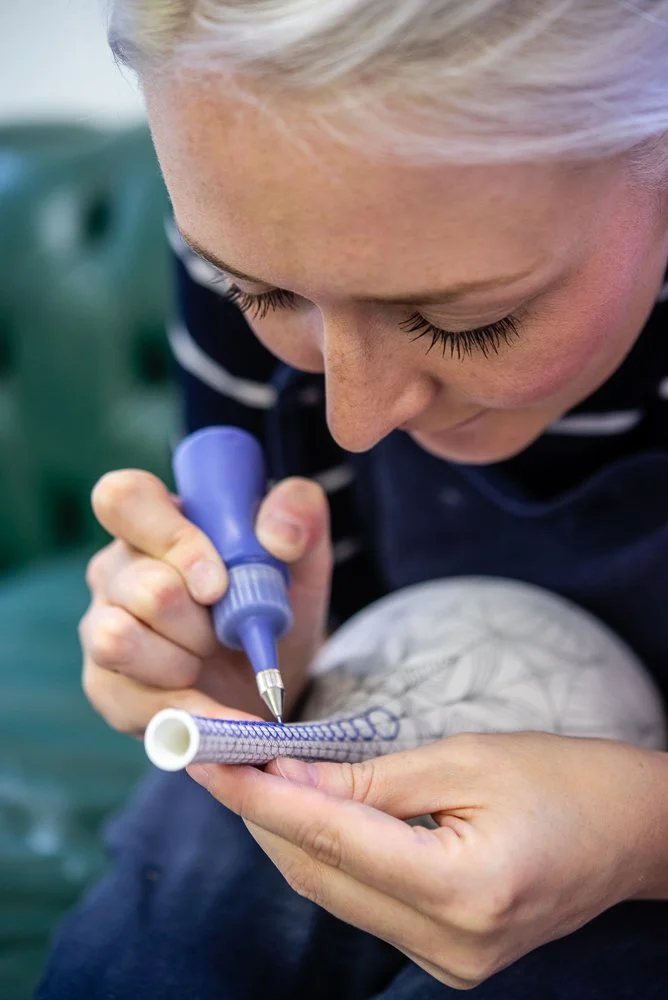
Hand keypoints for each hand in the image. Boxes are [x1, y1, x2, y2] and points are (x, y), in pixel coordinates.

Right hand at [81, 469, 330, 733]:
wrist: (272, 680)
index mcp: (157, 520)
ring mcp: (101, 624)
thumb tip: (278, 534)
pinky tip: (220, 712)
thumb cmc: (275, 603)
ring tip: (209, 663)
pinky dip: (189, 712)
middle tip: (228, 634)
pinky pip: (130, 700)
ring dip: (184, 663)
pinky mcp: (104, 685)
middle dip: (202, 623)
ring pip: (117, 639)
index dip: (174, 541)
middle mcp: (118, 568)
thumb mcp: (303, 556)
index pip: (124, 498)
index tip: (219, 585)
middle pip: (143, 587)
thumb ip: (301, 516)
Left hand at [188, 732, 666, 989]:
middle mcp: (451, 944)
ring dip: (285, 835)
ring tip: (249, 779)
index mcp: (464, 888)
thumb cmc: (561, 780)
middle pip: (319, 875)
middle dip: (260, 816)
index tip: (207, 760)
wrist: (630, 832)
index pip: (331, 838)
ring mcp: (448, 961)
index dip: (259, 797)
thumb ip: (369, 780)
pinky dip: (324, 855)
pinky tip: (303, 815)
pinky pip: (361, 903)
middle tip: (219, 759)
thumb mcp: (464, 760)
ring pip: (333, 892)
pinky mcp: (445, 955)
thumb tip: (286, 777)